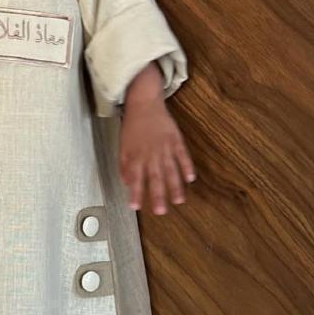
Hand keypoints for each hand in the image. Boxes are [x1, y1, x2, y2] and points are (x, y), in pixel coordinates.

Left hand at [119, 98, 195, 214]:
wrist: (144, 103)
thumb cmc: (132, 127)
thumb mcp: (123, 146)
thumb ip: (124, 165)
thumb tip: (127, 183)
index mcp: (135, 155)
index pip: (135, 178)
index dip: (135, 193)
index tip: (135, 207)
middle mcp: (150, 154)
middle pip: (155, 177)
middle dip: (158, 195)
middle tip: (161, 211)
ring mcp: (164, 147)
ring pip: (171, 169)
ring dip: (175, 186)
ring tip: (179, 200)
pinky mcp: (175, 139)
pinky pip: (182, 155)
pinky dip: (187, 166)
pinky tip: (191, 178)